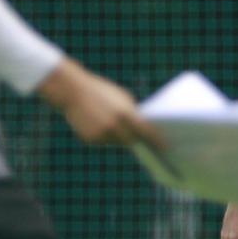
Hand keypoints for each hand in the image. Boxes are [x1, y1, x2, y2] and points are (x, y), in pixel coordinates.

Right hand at [39, 59, 163, 148]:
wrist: (72, 91)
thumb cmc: (100, 91)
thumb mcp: (121, 97)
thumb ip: (132, 113)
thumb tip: (143, 127)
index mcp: (125, 114)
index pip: (146, 132)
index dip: (157, 141)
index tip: (165, 147)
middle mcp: (114, 127)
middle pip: (132, 141)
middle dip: (136, 138)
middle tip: (140, 138)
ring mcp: (101, 135)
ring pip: (116, 142)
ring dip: (117, 136)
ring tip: (107, 120)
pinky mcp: (90, 140)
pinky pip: (103, 141)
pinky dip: (103, 135)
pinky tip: (96, 122)